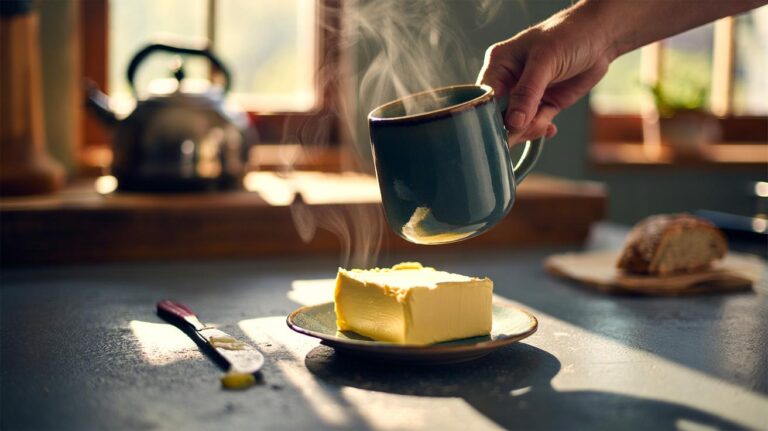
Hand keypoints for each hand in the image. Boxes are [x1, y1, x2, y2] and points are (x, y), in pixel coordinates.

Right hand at [477, 8, 614, 144]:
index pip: (485, 96)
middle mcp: (508, 80)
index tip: (503, 129)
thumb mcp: (545, 61)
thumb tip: (513, 122)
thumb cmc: (570, 35)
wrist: (601, 37)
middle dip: (513, 126)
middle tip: (530, 127)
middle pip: (498, 114)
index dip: (490, 115)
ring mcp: (526, 94)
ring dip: (530, 128)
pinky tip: (549, 128)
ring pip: (516, 124)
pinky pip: (534, 125)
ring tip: (545, 122)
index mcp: (499, 64)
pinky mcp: (543, 104)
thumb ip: (527, 92)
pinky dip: (541, 130)